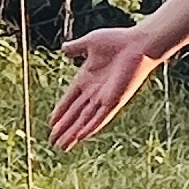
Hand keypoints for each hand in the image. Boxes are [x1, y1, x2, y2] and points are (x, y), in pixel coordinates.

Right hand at [49, 23, 168, 151]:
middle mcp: (94, 91)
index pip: (70, 100)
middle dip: (64, 128)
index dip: (60, 112)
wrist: (137, 44)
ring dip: (74, 134)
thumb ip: (76, 48)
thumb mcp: (90, 42)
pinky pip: (100, 118)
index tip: (51, 123)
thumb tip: (63, 48)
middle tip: (53, 142)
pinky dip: (90, 128)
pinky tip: (80, 137)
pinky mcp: (114, 101)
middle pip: (76, 114)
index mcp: (86, 78)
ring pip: (85, 120)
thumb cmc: (117, 41)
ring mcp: (104, 97)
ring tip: (62, 147)